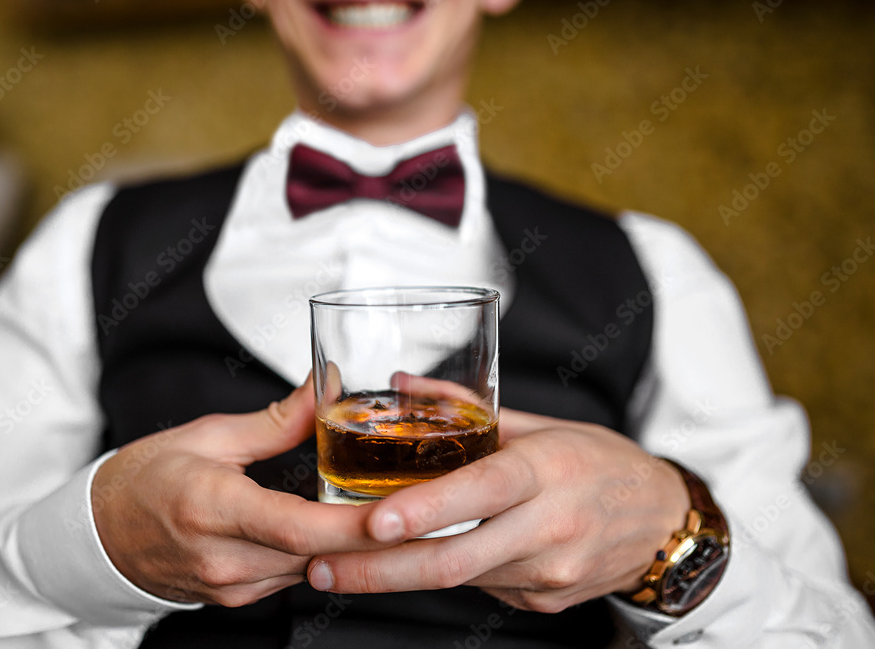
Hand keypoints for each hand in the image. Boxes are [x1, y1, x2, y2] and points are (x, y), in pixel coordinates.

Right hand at [92, 380, 375, 606]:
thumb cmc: (144, 478)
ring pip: (312, 567)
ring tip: (389, 508)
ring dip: (350, 544)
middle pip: (318, 553)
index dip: (355, 526)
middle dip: (373, 533)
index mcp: (212, 508)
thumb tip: (327, 388)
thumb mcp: (209, 435)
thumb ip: (277, 420)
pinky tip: (341, 527)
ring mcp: (230, 587)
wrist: (97, 535)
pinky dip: (322, 552)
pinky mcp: (237, 598)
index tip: (399, 511)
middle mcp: (223, 559)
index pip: (297, 528)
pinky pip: (294, 575)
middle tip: (421, 504)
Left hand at [306, 408, 690, 612]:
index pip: (481, 492)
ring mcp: (548, 573)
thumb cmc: (599, 463)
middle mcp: (549, 528)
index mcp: (547, 472)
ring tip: (340, 565)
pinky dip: (442, 574)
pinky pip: (480, 587)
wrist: (662, 520)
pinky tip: (415, 561)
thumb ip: (468, 407)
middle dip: (378, 570)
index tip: (372, 523)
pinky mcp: (543, 600)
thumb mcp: (541, 424)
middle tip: (321, 567)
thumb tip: (405, 384)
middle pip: (455, 560)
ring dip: (395, 575)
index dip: (425, 510)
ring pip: (458, 580)